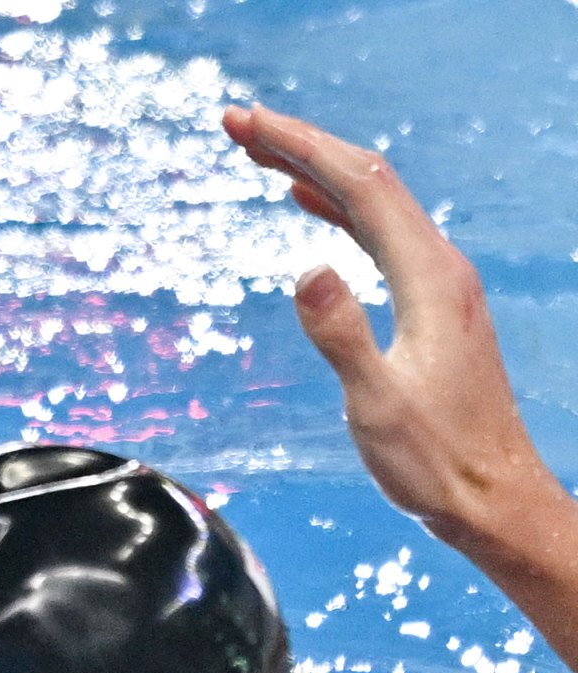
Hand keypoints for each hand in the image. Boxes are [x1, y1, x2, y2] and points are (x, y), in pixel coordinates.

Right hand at [221, 104, 556, 543]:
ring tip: (258, 151)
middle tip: (235, 123)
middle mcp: (439, 266)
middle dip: (300, 144)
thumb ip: (341, 335)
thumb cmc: (434, 460)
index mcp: (428, 277)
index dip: (299, 145)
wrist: (491, 495)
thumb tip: (305, 267)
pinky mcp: (430, 302)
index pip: (359, 185)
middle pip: (366, 179)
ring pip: (372, 203)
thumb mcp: (376, 404)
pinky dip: (337, 207)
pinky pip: (379, 233)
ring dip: (314, 170)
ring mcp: (438, 282)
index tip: (243, 123)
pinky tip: (308, 205)